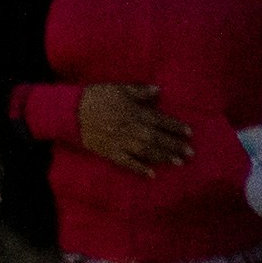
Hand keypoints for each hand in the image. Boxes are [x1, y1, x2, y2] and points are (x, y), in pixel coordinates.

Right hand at [74, 84, 195, 175]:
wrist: (70, 111)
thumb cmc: (95, 97)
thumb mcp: (117, 88)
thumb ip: (139, 90)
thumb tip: (159, 90)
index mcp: (135, 112)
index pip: (160, 120)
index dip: (175, 127)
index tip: (189, 133)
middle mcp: (133, 129)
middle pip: (158, 138)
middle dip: (175, 145)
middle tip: (191, 152)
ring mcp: (123, 143)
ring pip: (148, 152)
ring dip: (164, 157)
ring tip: (179, 162)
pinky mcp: (112, 153)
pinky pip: (128, 163)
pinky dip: (140, 169)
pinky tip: (152, 174)